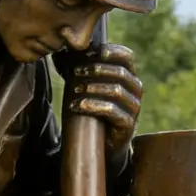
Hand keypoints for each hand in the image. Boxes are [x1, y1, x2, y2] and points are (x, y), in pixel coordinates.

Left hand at [55, 43, 141, 157]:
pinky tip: (78, 106)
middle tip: (73, 73)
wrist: (102, 144)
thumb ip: (80, 70)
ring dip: (92, 88)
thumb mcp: (87, 87)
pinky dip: (93, 106)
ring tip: (73, 91)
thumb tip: (60, 52)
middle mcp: (135, 90)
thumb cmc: (93, 111)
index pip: (126, 56)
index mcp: (129, 76)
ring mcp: (134, 108)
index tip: (91, 51)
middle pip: (119, 72)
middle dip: (95, 70)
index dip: (110, 51)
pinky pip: (112, 111)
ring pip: (116, 90)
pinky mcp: (128, 124)